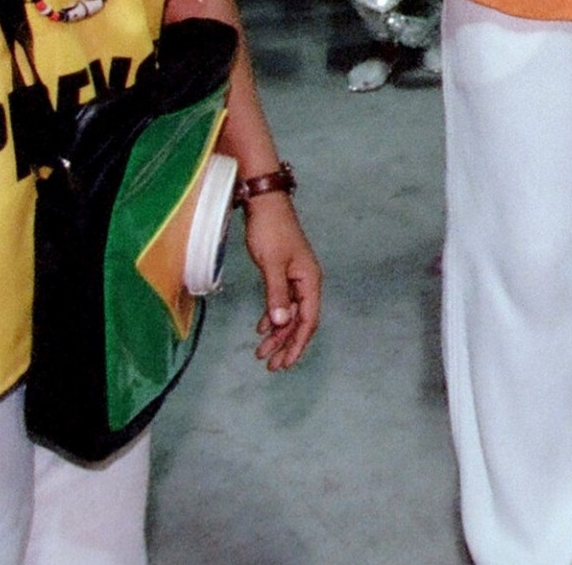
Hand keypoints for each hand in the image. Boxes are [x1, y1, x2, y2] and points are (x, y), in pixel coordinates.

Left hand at [241, 195, 321, 370]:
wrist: (265, 204)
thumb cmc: (271, 231)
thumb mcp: (272, 264)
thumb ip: (276, 295)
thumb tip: (280, 324)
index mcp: (310, 280)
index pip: (308, 320)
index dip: (297, 344)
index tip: (285, 363)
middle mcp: (306, 281)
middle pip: (300, 320)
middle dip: (286, 344)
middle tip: (271, 366)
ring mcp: (295, 278)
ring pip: (289, 313)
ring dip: (277, 334)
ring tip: (261, 353)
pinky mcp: (283, 273)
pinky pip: (281, 302)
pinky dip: (272, 317)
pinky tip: (262, 328)